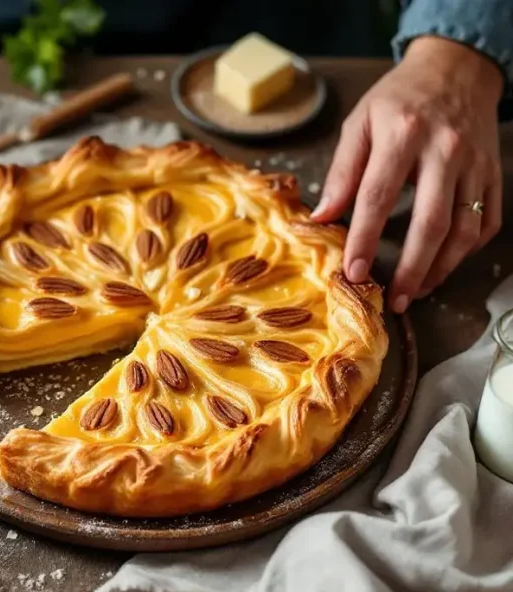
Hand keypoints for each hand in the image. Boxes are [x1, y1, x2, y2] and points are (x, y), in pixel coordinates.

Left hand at [311, 36, 503, 312]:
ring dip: (442, 268)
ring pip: (465, 229)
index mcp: (404, 134)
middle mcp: (446, 151)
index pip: (379, 196)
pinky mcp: (494, 174)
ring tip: (418, 292)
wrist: (456, 69)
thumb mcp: (359, 123)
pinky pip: (488, 222)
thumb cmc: (399, 99)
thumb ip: (341, 171)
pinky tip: (444, 266)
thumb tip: (322, 217)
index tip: (354, 271)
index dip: (365, 239)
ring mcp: (476, 165)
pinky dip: (468, 251)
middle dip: (412, 268)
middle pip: (431, 222)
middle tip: (395, 299)